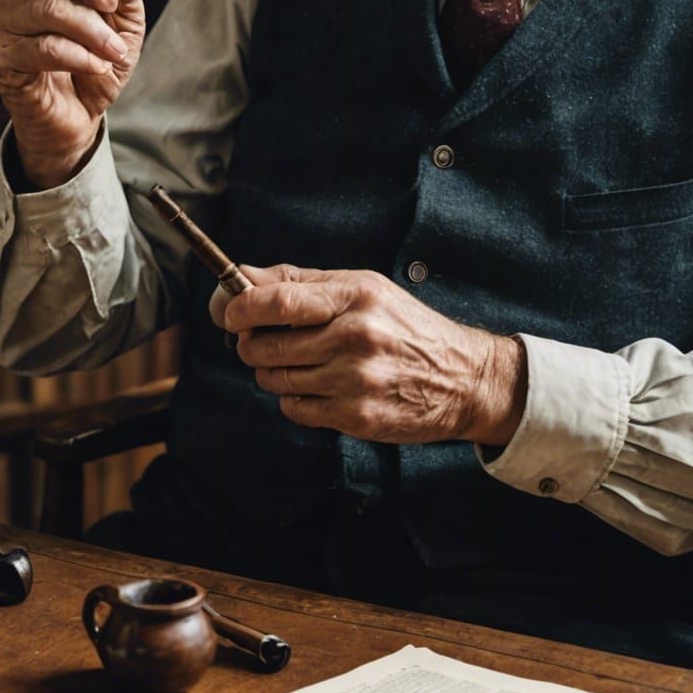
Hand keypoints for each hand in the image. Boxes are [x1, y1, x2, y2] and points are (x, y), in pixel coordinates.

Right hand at [0, 0, 144, 188]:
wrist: (79, 118)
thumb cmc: (97, 65)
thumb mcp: (125, 27)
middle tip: (112, 4)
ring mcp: (3, 21)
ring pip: (48, 9)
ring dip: (92, 32)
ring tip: (113, 53)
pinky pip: (41, 47)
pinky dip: (77, 57)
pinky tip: (95, 67)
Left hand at [214, 265, 526, 446]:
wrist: (463, 379)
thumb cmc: (406, 327)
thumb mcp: (363, 287)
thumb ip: (300, 281)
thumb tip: (241, 275)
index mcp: (356, 296)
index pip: (278, 301)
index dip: (239, 308)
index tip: (228, 312)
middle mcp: (355, 337)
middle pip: (267, 344)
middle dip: (249, 343)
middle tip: (256, 340)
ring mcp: (355, 380)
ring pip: (275, 379)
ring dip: (270, 372)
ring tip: (294, 363)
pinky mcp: (356, 417)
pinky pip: (295, 409)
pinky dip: (293, 399)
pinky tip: (316, 387)